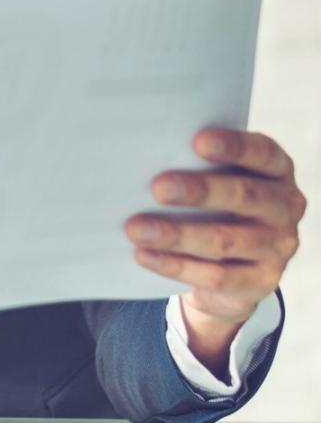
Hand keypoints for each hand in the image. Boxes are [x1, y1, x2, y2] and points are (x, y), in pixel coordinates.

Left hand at [126, 129, 304, 376]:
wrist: (234, 270)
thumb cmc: (216, 209)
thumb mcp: (216, 185)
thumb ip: (194, 169)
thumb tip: (141, 159)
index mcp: (276, 172)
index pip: (263, 154)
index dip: (235, 147)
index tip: (198, 141)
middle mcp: (284, 207)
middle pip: (244, 196)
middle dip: (200, 191)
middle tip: (158, 188)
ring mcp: (277, 247)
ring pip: (226, 240)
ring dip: (178, 235)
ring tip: (136, 229)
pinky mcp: (261, 281)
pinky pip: (217, 276)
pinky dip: (176, 265)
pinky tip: (144, 255)